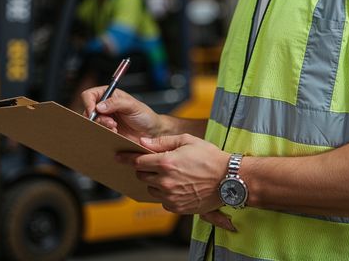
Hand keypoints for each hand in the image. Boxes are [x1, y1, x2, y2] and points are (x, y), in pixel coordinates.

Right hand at [81, 88, 160, 143]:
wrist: (152, 133)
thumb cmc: (145, 116)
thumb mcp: (133, 106)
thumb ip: (116, 103)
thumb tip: (99, 106)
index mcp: (109, 95)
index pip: (89, 95)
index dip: (89, 103)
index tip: (94, 111)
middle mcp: (104, 107)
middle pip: (88, 111)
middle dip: (97, 118)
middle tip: (111, 123)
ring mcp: (104, 120)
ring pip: (92, 123)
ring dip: (102, 126)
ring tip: (115, 128)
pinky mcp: (106, 132)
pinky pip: (97, 134)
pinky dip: (104, 134)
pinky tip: (115, 133)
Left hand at [117, 134, 235, 230]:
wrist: (229, 179)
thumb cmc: (210, 158)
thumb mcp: (188, 141)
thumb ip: (163, 142)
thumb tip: (143, 142)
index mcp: (166, 162)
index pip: (138, 161)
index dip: (127, 158)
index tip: (119, 157)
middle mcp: (165, 181)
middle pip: (142, 176)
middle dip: (145, 169)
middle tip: (155, 164)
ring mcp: (170, 196)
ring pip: (150, 189)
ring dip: (155, 182)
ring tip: (172, 175)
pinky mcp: (176, 207)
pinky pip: (162, 200)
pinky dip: (165, 194)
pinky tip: (178, 186)